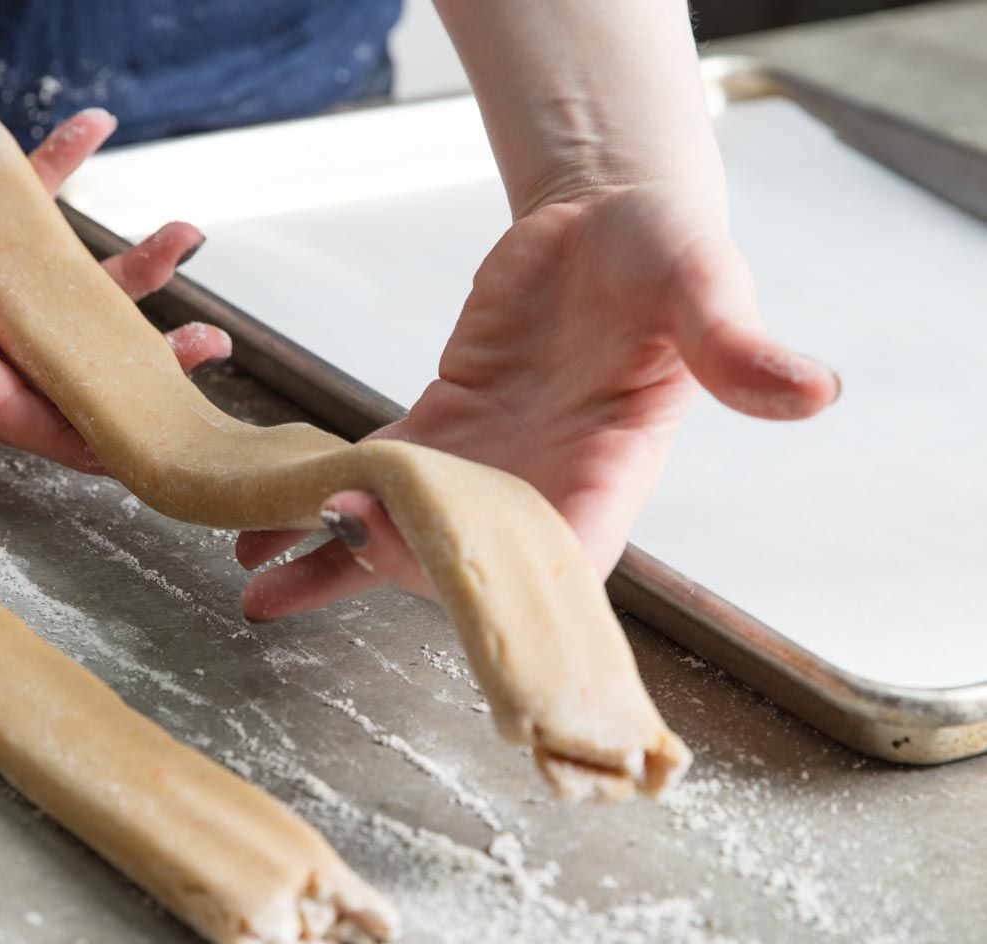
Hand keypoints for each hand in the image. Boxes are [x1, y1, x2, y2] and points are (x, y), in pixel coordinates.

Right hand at [0, 110, 227, 471]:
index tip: (153, 445)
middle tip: (207, 345)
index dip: (86, 433)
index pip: (19, 408)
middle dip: (137, 359)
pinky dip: (58, 174)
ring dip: (125, 269)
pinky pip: (23, 208)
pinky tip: (91, 129)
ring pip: (61, 289)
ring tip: (186, 236)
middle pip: (63, 358)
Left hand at [236, 182, 840, 618]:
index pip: (562, 559)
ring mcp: (478, 469)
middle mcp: (535, 488)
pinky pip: (367, 481)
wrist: (604, 224)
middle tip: (324, 549)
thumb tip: (815, 389)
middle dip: (392, 566)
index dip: (509, 590)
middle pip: (460, 561)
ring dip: (330, 563)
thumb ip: (736, 346)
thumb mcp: (704, 286)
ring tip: (257, 589)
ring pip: (399, 536)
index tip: (449, 587)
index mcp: (607, 470)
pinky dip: (314, 505)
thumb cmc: (663, 256)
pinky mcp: (434, 431)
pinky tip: (256, 530)